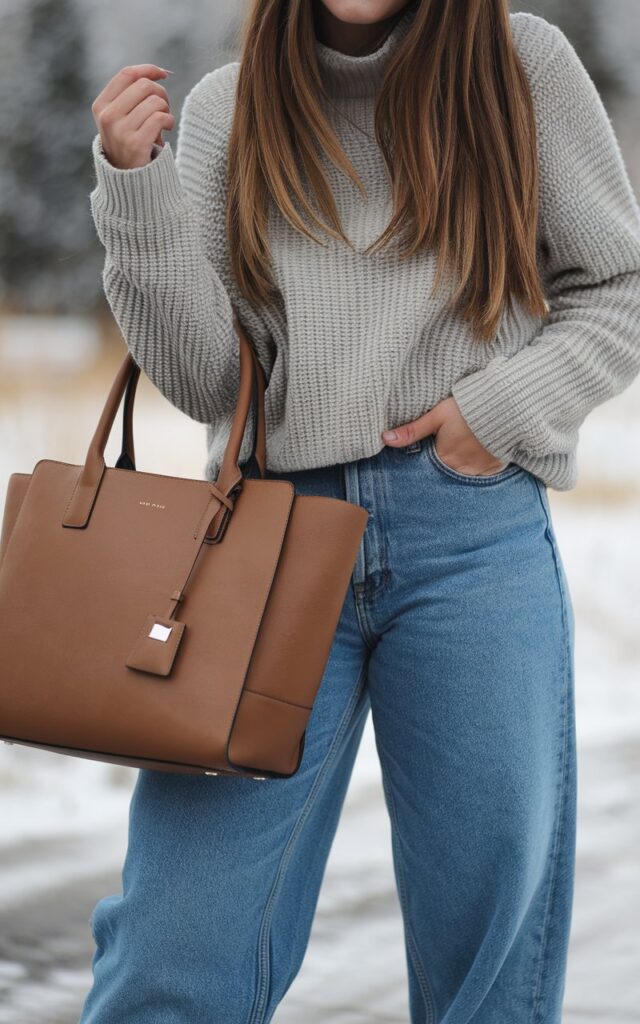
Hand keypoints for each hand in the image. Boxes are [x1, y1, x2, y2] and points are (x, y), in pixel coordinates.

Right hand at [91, 64, 174, 169]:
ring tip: (164, 123)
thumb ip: (132, 96)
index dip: (148, 69)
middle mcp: (108, 116)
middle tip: (164, 109)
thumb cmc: (130, 145)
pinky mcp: (135, 143)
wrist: (129, 182)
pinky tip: (167, 130)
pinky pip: (160, 118)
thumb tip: (159, 71)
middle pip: (144, 85)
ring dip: (166, 111)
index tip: (163, 74)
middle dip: (160, 93)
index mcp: (101, 106)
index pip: (127, 75)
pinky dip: (169, 121)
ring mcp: (120, 130)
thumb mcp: (122, 118)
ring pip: (155, 102)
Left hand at [381, 396, 507, 475]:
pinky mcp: (495, 468)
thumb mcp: (437, 416)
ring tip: (460, 456)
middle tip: (446, 454)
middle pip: (446, 474)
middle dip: (442, 469)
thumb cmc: (467, 408)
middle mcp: (460, 469)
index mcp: (444, 458)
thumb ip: (412, 430)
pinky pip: (482, 475)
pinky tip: (476, 458)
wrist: (504, 407)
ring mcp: (479, 471)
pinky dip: (477, 469)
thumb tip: (385, 439)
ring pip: (463, 476)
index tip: (429, 455)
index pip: (429, 469)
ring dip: (459, 469)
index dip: (427, 463)